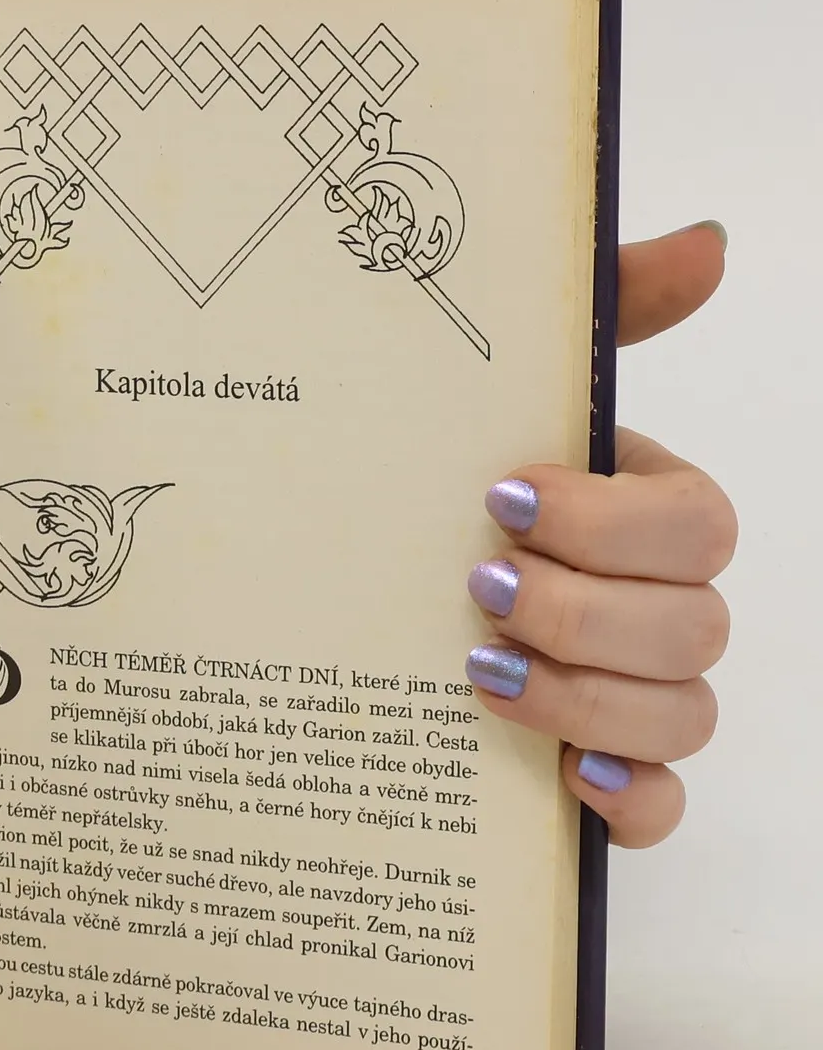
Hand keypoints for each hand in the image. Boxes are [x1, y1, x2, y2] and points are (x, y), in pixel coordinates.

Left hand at [465, 221, 733, 847]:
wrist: (339, 584)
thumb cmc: (438, 485)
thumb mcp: (494, 390)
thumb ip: (602, 311)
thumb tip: (710, 242)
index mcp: (643, 515)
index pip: (698, 525)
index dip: (610, 521)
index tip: (497, 500)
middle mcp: (657, 608)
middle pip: (696, 626)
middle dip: (585, 610)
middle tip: (476, 592)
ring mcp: (639, 698)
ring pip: (683, 714)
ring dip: (587, 697)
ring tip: (481, 673)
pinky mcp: (605, 778)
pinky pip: (664, 807)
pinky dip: (632, 799)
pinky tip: (569, 781)